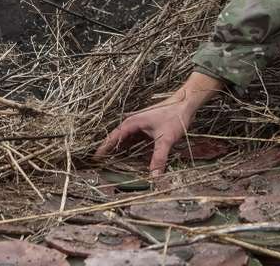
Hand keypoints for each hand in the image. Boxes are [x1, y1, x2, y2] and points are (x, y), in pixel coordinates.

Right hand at [95, 72, 225, 174]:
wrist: (186, 103)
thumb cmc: (174, 116)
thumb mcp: (166, 139)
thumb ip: (159, 158)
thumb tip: (154, 176)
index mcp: (132, 123)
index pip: (113, 138)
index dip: (103, 149)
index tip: (94, 159)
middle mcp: (133, 123)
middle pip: (117, 140)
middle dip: (109, 152)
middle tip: (100, 166)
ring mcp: (140, 125)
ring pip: (126, 141)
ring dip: (119, 151)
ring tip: (110, 164)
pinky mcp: (147, 128)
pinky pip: (134, 141)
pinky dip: (130, 149)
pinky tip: (129, 158)